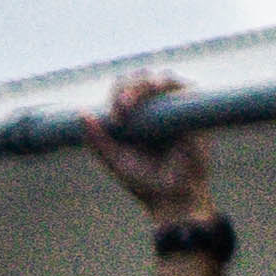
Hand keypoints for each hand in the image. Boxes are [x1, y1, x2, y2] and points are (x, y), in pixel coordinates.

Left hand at [87, 72, 215, 227]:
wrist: (172, 196)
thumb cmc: (142, 180)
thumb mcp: (114, 160)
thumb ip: (97, 139)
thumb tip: (82, 112)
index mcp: (133, 118)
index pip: (122, 92)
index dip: (116, 95)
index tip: (115, 119)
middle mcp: (154, 110)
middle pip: (140, 79)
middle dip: (128, 88)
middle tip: (122, 108)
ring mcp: (174, 109)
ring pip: (161, 79)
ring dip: (145, 84)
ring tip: (132, 101)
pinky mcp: (193, 112)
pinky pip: (183, 88)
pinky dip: (168, 85)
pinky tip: (157, 91)